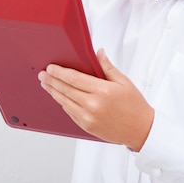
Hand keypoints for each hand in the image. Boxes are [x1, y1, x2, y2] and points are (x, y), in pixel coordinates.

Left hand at [38, 49, 153, 151]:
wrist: (140, 130)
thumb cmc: (134, 105)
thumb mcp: (124, 82)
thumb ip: (107, 67)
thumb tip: (98, 53)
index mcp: (102, 91)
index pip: (74, 78)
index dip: (60, 72)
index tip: (51, 67)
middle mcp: (93, 105)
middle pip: (66, 89)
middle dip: (52, 81)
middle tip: (43, 74)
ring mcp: (88, 117)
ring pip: (64, 102)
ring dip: (53, 92)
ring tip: (46, 84)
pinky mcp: (87, 126)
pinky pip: (70, 112)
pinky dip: (63, 103)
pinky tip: (59, 97)